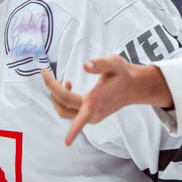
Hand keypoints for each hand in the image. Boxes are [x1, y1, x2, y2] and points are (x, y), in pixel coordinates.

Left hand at [40, 56, 173, 145]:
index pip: (69, 102)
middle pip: (62, 106)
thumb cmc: (123, 74)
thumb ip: (100, 64)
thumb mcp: (114, 63)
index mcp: (95, 100)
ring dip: (56, 97)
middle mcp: (92, 113)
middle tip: (47, 72)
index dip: (55, 93)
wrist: (134, 88)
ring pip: (64, 112)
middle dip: (52, 90)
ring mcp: (91, 117)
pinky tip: (69, 85)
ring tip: (61, 80)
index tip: (48, 88)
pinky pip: (69, 113)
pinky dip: (63, 100)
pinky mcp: (90, 118)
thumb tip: (85, 66)